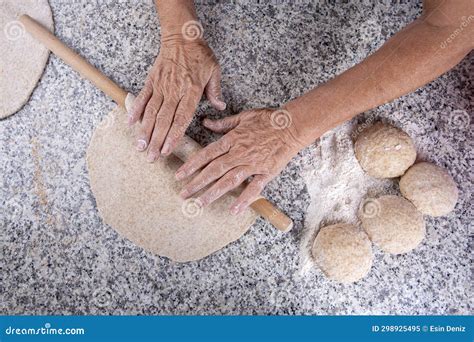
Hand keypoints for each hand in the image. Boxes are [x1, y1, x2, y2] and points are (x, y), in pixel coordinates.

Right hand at [128, 38, 225, 161]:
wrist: (182, 36)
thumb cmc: (200, 55)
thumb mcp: (214, 71)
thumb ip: (215, 91)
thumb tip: (220, 107)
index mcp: (191, 92)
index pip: (181, 119)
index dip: (173, 136)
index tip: (167, 150)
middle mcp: (174, 92)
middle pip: (163, 121)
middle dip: (156, 141)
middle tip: (151, 157)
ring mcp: (161, 87)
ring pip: (151, 112)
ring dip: (144, 131)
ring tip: (140, 146)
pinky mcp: (152, 81)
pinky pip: (142, 97)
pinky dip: (135, 110)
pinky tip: (130, 123)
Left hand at [175, 108, 303, 214]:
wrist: (292, 125)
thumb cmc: (268, 119)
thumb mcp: (243, 116)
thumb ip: (223, 124)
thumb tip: (206, 123)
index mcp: (232, 140)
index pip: (207, 154)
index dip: (192, 165)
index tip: (179, 175)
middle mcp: (239, 154)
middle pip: (214, 170)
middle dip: (197, 183)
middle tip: (183, 195)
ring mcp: (253, 164)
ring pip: (229, 181)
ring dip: (213, 193)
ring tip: (200, 204)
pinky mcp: (266, 172)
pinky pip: (254, 188)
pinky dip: (244, 200)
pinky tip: (234, 210)